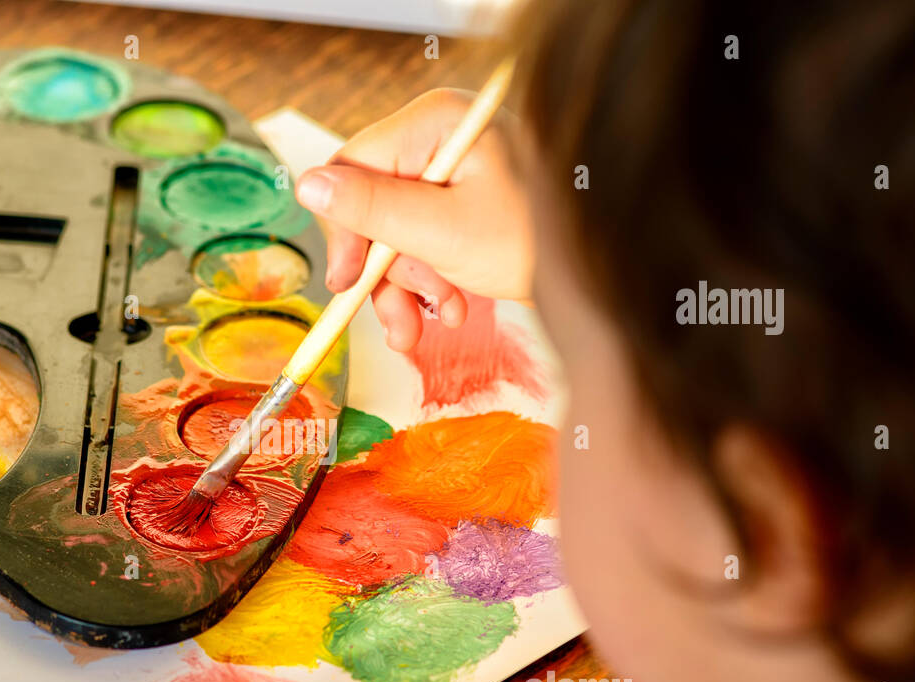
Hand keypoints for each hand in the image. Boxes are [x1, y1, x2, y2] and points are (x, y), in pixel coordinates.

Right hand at [295, 88, 532, 350]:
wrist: (607, 273)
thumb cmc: (536, 240)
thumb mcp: (443, 231)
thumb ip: (373, 210)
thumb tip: (307, 186)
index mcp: (435, 123)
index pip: (353, 169)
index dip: (346, 232)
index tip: (349, 284)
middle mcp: (442, 139)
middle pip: (373, 207)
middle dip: (383, 273)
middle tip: (395, 323)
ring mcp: (456, 171)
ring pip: (397, 233)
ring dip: (408, 287)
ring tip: (431, 324)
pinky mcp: (467, 203)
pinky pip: (426, 241)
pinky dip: (433, 281)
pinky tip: (453, 307)